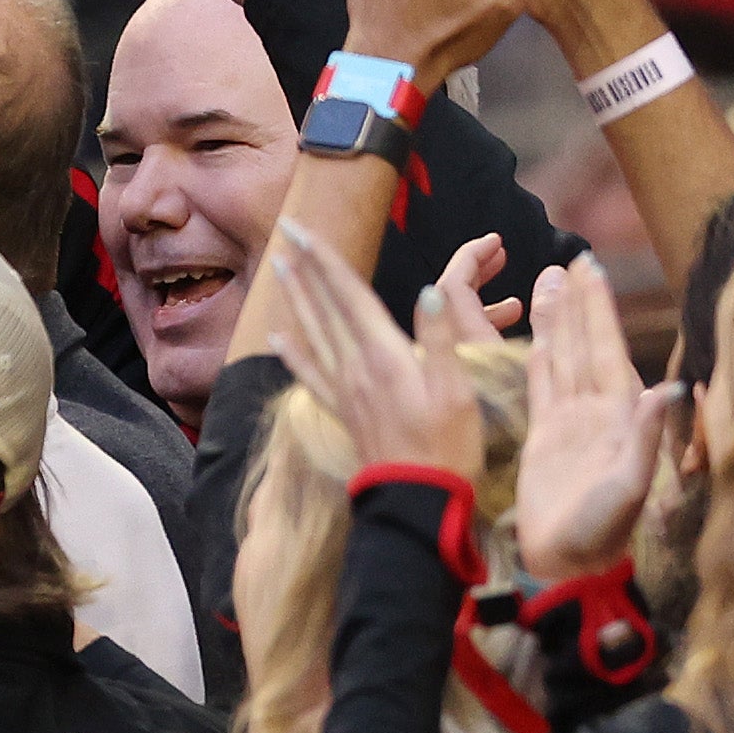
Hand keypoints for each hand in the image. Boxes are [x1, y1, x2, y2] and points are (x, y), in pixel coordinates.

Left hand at [263, 216, 489, 474]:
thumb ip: (440, 338)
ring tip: (279, 267)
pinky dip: (292, 352)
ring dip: (296, 297)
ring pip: (313, 332)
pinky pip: (310, 375)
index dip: (326, 259)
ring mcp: (345, 391)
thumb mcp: (456, 391)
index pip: (349, 295)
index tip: (302, 228)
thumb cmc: (447, 449)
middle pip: (326, 307)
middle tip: (284, 231)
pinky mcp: (343, 412)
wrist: (416, 504)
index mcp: (384, 355)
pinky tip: (276, 339)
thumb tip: (429, 290)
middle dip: (306, 266)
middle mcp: (356, 368)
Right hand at [513, 258, 680, 579]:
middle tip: (575, 258)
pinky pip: (541, 385)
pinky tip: (536, 334)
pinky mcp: (544, 437)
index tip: (592, 270)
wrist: (570, 563)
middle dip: (582, 302)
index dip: (600, 309)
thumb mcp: (630, 485)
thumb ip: (645, 437)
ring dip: (559, 320)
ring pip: (563, 357)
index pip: (607, 348)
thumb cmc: (602, 531)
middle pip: (587, 343)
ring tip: (550, 281)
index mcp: (619, 415)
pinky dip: (539, 356)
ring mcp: (571, 422)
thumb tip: (665, 390)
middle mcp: (597, 410)